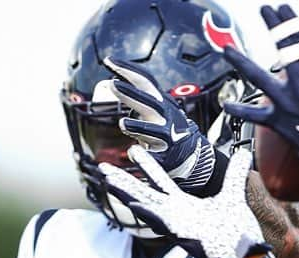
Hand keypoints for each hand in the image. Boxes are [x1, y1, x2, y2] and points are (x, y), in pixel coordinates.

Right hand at [99, 146, 265, 257]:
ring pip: (146, 208)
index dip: (148, 166)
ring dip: (128, 195)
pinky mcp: (183, 236)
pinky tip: (136, 204)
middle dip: (124, 181)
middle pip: (145, 194)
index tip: (133, 150)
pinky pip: (162, 224)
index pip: (161, 182)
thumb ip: (234, 175)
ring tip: (109, 181)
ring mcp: (177, 226)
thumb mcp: (234, 196)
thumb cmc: (236, 233)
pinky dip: (150, 214)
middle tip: (104, 167)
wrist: (245, 255)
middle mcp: (176, 215)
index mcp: (185, 205)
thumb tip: (243, 155)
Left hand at [103, 57, 220, 191]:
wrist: (189, 153)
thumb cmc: (165, 126)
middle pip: (149, 103)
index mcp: (161, 101)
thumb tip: (109, 83)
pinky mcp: (164, 154)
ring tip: (123, 124)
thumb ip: (137, 95)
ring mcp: (166, 136)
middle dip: (131, 94)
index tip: (109, 61)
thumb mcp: (156, 106)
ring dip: (138, 127)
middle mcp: (165, 116)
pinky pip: (150, 155)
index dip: (128, 70)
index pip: (145, 81)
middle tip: (113, 85)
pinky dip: (140, 154)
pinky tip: (132, 153)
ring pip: (152, 130)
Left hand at [221, 5, 298, 159]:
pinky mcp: (279, 122)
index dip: (289, 20)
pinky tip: (226, 103)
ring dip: (241, 62)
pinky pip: (254, 115)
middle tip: (263, 10)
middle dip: (272, 26)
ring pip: (258, 77)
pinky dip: (239, 110)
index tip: (282, 8)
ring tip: (227, 50)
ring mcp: (287, 102)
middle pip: (281, 48)